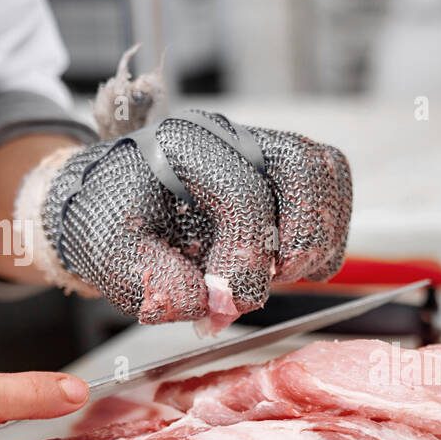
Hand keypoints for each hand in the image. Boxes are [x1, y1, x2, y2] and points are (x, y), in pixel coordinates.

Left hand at [24, 113, 351, 331]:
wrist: (111, 197)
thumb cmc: (114, 221)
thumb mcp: (110, 256)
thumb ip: (153, 283)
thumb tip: (205, 304)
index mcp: (182, 146)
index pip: (242, 194)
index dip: (245, 258)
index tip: (228, 303)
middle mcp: (229, 135)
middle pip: (301, 166)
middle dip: (301, 236)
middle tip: (278, 280)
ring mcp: (260, 145)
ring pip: (324, 172)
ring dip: (319, 235)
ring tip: (288, 275)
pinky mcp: (282, 167)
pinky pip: (330, 186)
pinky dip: (326, 231)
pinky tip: (295, 266)